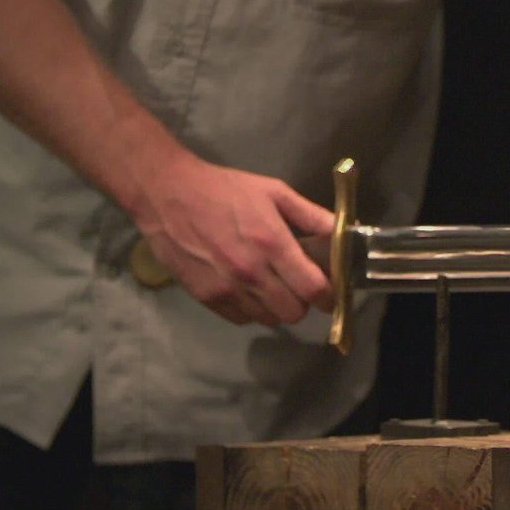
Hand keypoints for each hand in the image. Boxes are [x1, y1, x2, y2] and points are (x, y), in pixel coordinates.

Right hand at [131, 156, 334, 325]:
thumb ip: (312, 215)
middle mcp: (250, 271)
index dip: (328, 296)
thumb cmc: (224, 189)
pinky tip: (249, 289)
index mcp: (272, 243)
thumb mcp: (274, 192)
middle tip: (299, 287)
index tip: (330, 294)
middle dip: (303, 303)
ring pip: (269, 320)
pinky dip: (251, 310)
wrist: (166, 193)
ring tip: (272, 286)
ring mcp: (226, 287)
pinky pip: (242, 319)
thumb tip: (342, 232)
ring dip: (277, 307)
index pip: (313, 289)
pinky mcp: (205, 296)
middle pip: (293, 313)